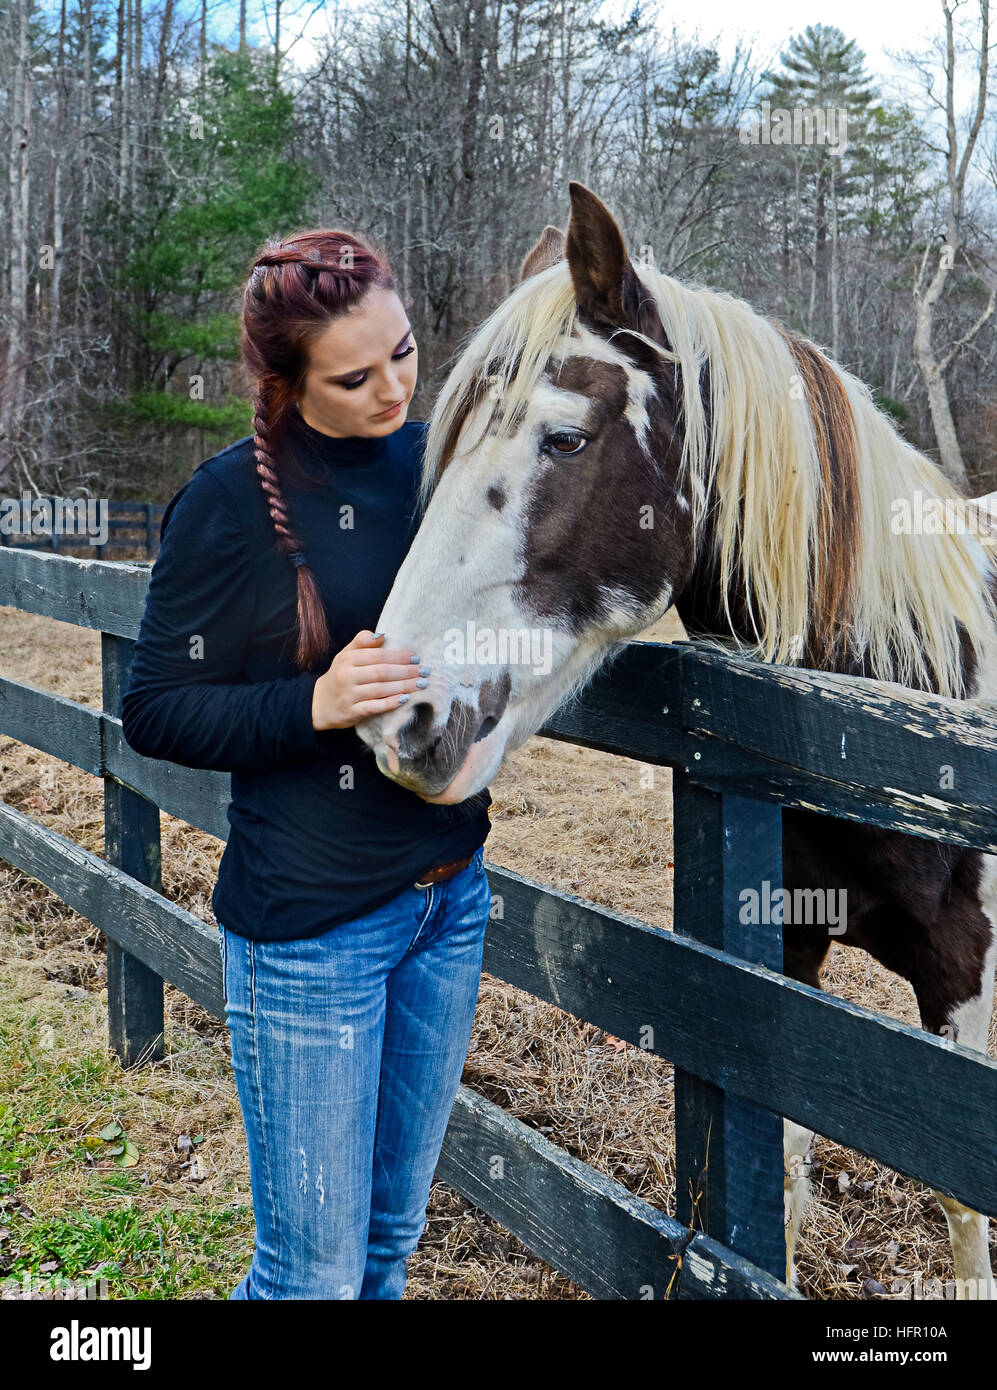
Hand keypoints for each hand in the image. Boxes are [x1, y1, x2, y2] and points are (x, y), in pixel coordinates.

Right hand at [311, 630, 427, 730]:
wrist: (319, 704)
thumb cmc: (339, 676)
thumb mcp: (345, 655)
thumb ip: (362, 643)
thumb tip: (383, 635)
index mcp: (347, 659)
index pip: (377, 656)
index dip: (398, 656)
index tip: (416, 657)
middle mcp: (347, 676)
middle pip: (382, 672)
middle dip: (406, 671)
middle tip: (425, 671)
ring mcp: (349, 695)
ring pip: (380, 689)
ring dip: (404, 686)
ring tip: (421, 684)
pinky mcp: (352, 712)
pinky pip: (374, 707)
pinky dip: (390, 703)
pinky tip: (405, 699)